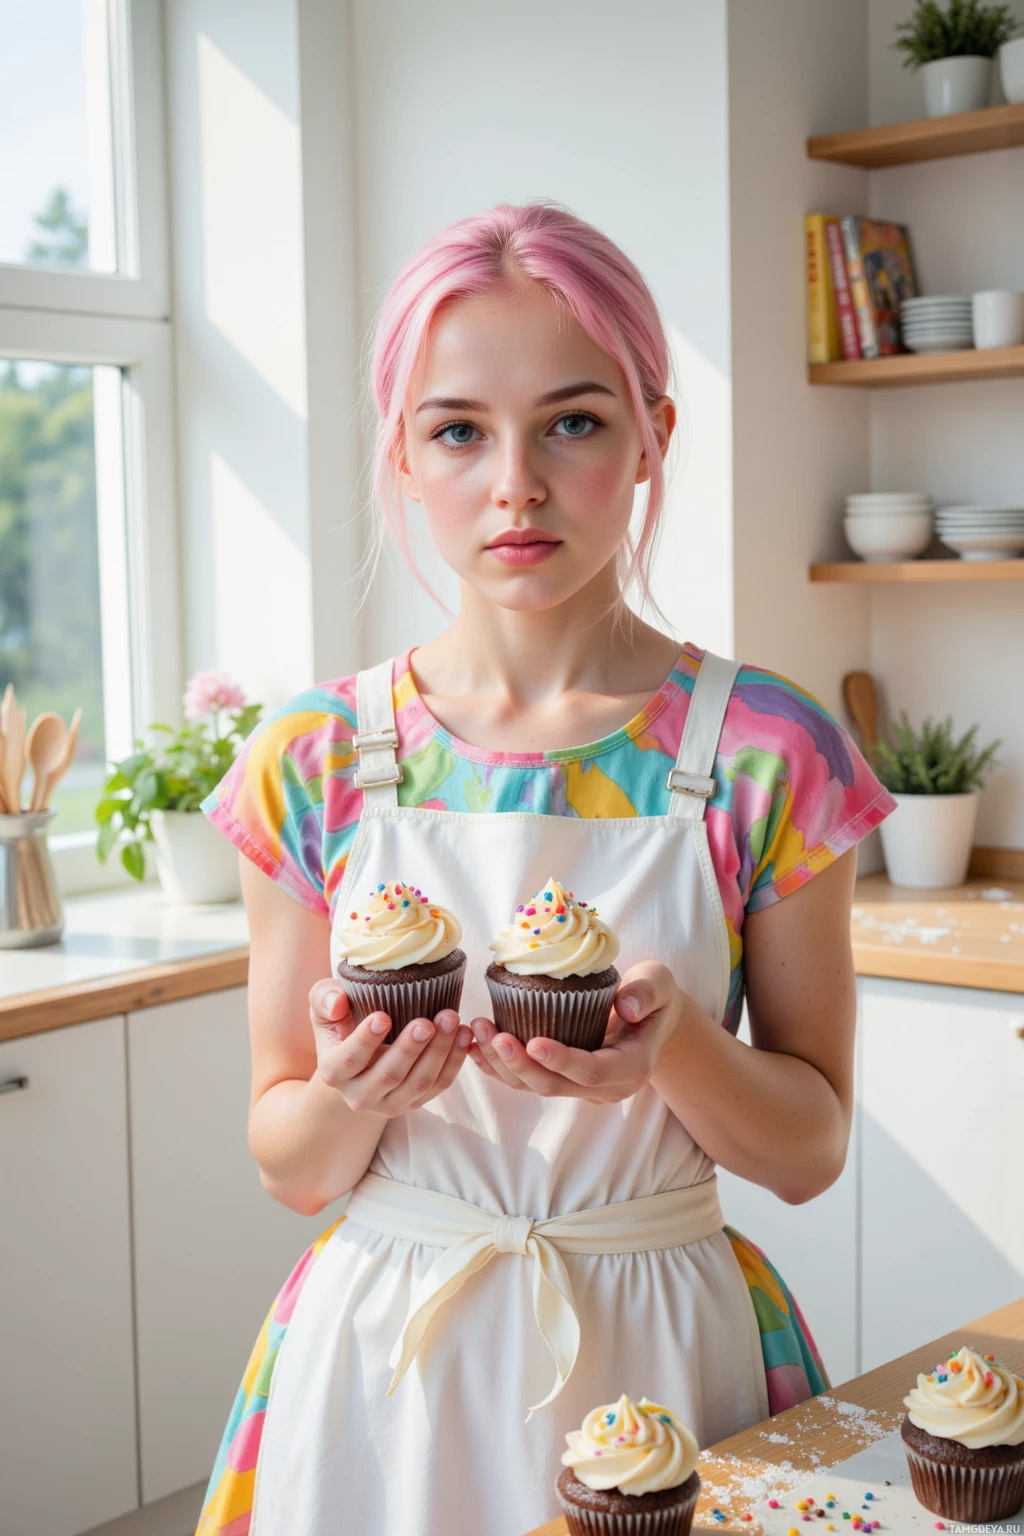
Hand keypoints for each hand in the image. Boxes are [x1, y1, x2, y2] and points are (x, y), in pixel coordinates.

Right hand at [308, 979, 472, 1117]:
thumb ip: (324, 998)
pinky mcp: (414, 1103)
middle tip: (428, 1021)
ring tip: (452, 1021)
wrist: (355, 1062)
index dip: (365, 1040)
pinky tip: (464, 1035)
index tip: (383, 1017)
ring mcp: (389, 1103)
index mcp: (334, 1072)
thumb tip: (337, 1003)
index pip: (349, 1060)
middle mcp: (359, 1095)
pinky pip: (438, 1086)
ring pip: (418, 1083)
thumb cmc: (341, 1025)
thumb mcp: (324, 1007)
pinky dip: (454, 1061)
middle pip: (389, 1075)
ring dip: (439, 1052)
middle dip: (411, 1047)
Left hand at [467, 962, 684, 1103]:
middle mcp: (604, 1087)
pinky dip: (496, 1066)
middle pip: (555, 1086)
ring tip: (478, 1031)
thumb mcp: (660, 984)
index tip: (533, 1043)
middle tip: (495, 1034)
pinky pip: (524, 1079)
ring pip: (534, 1086)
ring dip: (501, 1064)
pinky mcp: (560, 1079)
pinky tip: (473, 1046)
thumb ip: (647, 993)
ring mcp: (579, 1088)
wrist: (650, 1016)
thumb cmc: (653, 995)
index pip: (593, 1072)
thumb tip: (625, 1008)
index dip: (562, 1061)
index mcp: (631, 1067)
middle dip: (521, 1064)